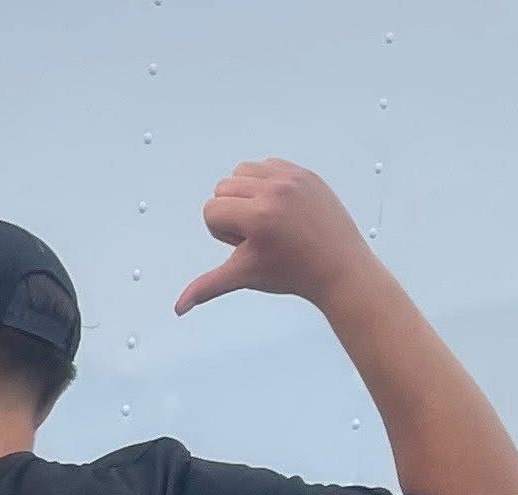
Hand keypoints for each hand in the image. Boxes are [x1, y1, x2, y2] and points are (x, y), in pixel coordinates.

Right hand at [175, 159, 377, 315]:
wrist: (338, 266)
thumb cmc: (293, 273)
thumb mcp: (244, 276)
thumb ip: (207, 286)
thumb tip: (179, 307)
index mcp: (259, 216)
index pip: (211, 209)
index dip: (222, 231)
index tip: (246, 244)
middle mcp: (275, 191)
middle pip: (223, 187)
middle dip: (232, 211)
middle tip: (257, 233)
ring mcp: (292, 178)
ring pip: (243, 171)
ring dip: (245, 193)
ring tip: (266, 218)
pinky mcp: (304, 173)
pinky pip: (268, 165)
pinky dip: (265, 182)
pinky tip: (278, 207)